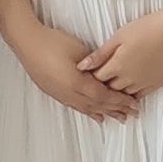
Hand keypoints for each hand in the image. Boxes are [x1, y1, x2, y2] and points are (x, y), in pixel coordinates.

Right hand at [8, 15, 132, 122]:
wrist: (28, 43)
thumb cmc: (53, 43)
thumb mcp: (80, 51)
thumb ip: (95, 65)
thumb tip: (107, 72)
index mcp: (77, 83)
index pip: (104, 96)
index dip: (120, 101)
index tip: (134, 104)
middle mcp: (69, 93)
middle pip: (98, 105)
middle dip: (116, 110)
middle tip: (131, 114)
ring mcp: (60, 94)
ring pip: (87, 108)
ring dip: (104, 113)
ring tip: (118, 118)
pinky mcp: (54, 92)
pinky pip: (76, 107)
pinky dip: (89, 112)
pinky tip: (96, 116)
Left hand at [82, 8, 162, 101]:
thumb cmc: (149, 27)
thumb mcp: (119, 36)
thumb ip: (100, 54)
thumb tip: (82, 66)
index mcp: (118, 65)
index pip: (97, 80)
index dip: (90, 79)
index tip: (87, 77)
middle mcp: (129, 78)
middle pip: (109, 90)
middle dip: (102, 88)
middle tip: (97, 85)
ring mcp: (144, 82)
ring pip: (124, 95)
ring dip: (117, 94)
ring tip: (112, 91)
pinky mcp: (157, 82)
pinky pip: (141, 96)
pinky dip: (133, 96)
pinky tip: (129, 94)